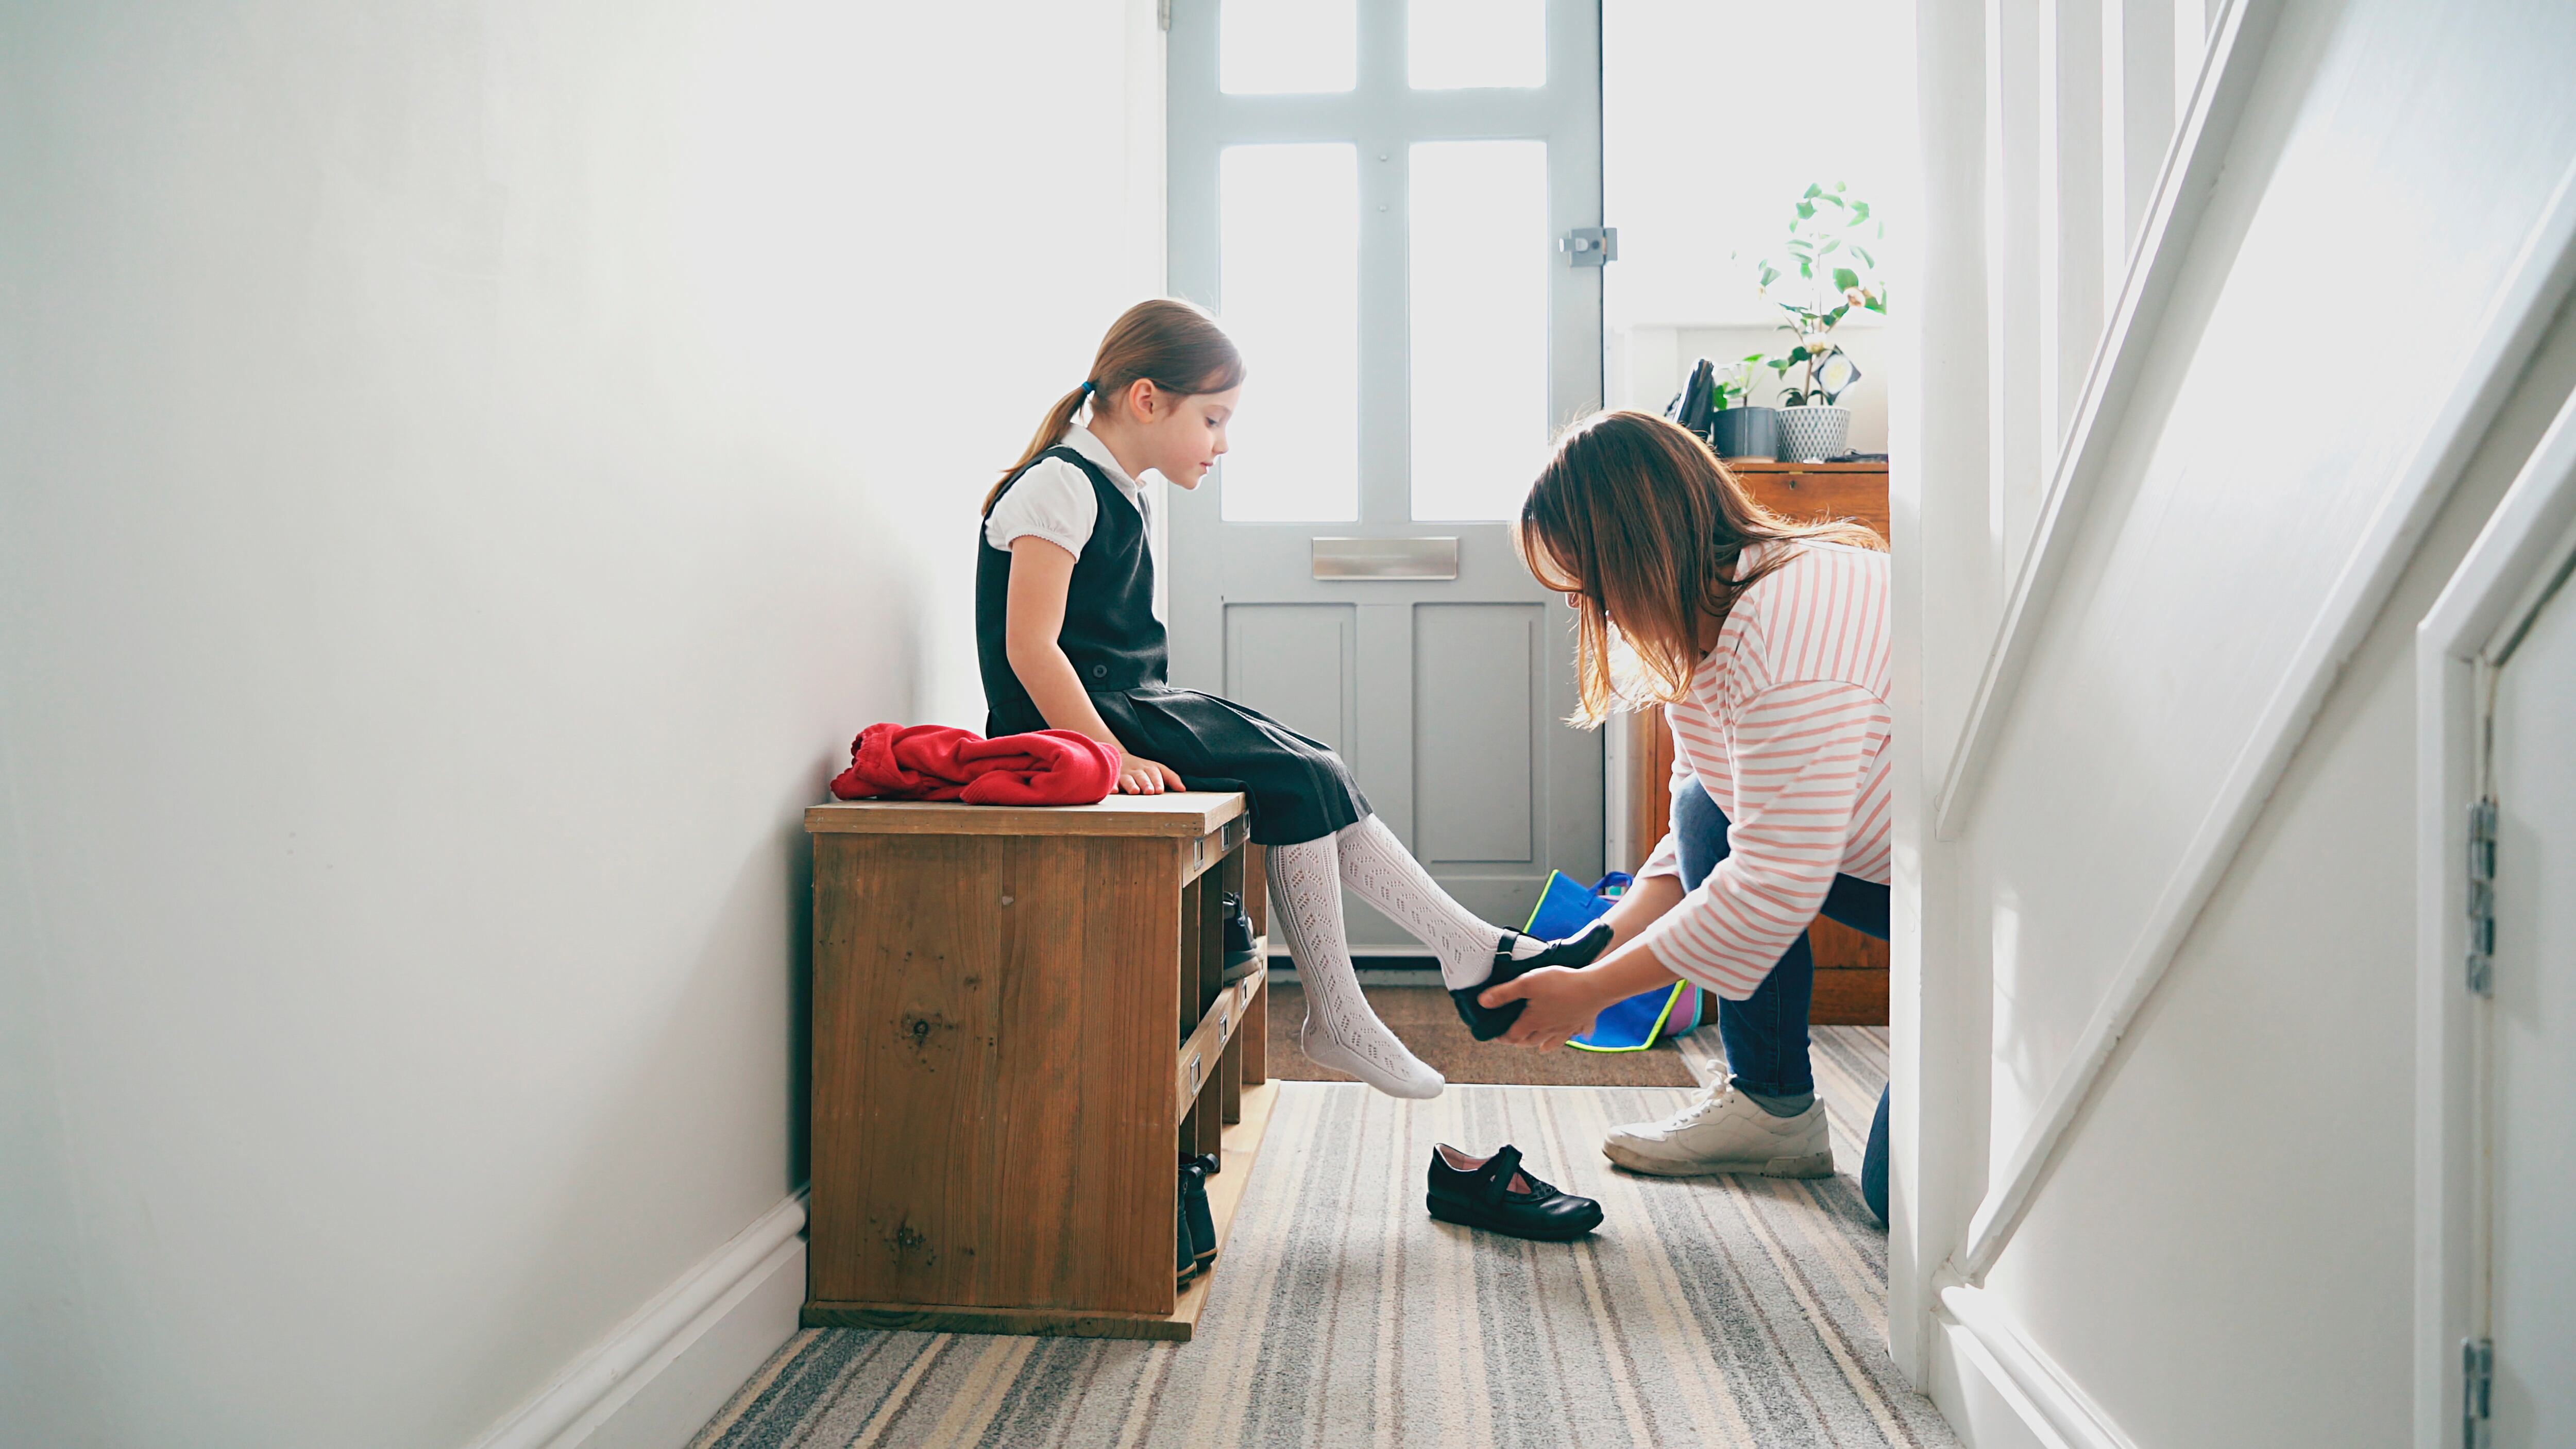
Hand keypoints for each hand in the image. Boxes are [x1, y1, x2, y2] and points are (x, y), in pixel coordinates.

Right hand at [1116, 751, 1185, 794]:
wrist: (1121, 758)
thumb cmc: (1143, 769)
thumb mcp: (1158, 770)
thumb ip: (1171, 778)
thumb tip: (1182, 789)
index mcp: (1150, 768)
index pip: (1156, 772)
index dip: (1158, 781)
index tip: (1160, 790)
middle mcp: (1138, 770)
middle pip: (1142, 776)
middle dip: (1146, 783)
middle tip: (1150, 791)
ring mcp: (1125, 773)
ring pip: (1128, 778)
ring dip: (1131, 785)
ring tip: (1134, 791)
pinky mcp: (1114, 778)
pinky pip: (1112, 781)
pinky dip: (1112, 785)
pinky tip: (1114, 791)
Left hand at [1480, 965, 1614, 1050]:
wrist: (1595, 988)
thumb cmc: (1561, 984)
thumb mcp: (1526, 983)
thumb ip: (1504, 994)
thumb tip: (1482, 1002)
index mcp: (1533, 1022)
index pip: (1512, 1036)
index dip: (1501, 1037)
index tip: (1495, 1035)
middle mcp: (1548, 1029)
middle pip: (1529, 1041)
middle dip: (1518, 1041)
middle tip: (1512, 1037)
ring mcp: (1565, 1028)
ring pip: (1549, 1042)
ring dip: (1539, 1044)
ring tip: (1535, 1043)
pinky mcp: (1580, 1023)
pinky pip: (1572, 1035)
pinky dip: (1566, 1038)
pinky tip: (1566, 1036)